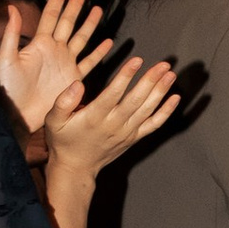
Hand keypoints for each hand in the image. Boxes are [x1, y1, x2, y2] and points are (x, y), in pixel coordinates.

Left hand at [0, 0, 114, 134]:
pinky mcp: (74, 78)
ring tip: (98, 10)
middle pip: (68, 23)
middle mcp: (54, 50)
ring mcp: (66, 63)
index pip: (50, 16)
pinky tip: (107, 43)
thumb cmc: (9, 87)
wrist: (19, 114)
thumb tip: (11, 7)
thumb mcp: (6, 59)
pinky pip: (89, 62)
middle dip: (75, 6)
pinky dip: (99, 53)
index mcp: (39, 44)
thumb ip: (11, 34)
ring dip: (89, 24)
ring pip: (81, 38)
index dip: (57, 1)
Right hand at [43, 53, 177, 181]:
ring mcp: (126, 132)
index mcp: (94, 117)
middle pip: (136, 100)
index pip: (113, 94)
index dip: (126, 76)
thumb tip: (77, 84)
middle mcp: (113, 124)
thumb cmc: (63, 140)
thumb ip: (63, 101)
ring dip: (161, 91)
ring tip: (170, 74)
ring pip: (147, 110)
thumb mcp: (53, 120)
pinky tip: (175, 98)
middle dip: (151, 81)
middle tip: (164, 64)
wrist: (76, 167)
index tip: (138, 60)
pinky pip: (154, 124)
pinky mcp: (134, 137)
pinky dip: (166, 111)